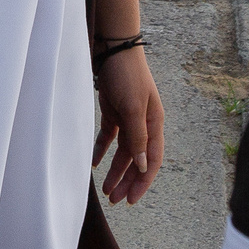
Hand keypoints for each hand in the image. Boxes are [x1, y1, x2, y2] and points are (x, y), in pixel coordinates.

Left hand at [92, 44, 164, 203]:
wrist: (112, 48)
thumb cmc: (127, 75)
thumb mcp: (133, 107)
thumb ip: (138, 137)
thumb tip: (143, 165)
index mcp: (154, 123)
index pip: (152, 159)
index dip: (142, 181)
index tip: (131, 199)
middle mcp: (143, 123)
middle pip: (137, 159)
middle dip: (126, 180)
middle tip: (114, 200)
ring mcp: (128, 117)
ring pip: (122, 151)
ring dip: (115, 170)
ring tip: (104, 189)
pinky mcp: (113, 111)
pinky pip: (108, 137)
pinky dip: (102, 151)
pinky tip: (94, 163)